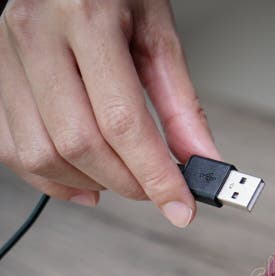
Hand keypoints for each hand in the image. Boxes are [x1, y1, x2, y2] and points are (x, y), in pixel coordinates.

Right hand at [0, 0, 218, 226]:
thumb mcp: (159, 34)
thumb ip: (182, 104)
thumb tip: (202, 161)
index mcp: (87, 17)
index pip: (122, 122)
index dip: (155, 175)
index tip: (182, 206)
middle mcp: (38, 33)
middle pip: (80, 143)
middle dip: (127, 182)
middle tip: (159, 189)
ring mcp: (7, 54)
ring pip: (41, 153)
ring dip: (90, 184)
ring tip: (125, 179)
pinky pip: (11, 147)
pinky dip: (51, 178)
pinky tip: (85, 181)